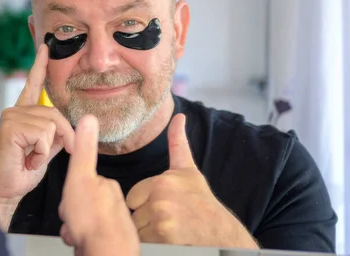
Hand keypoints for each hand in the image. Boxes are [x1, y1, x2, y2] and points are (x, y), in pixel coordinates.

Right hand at [0, 44, 75, 230]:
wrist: (5, 191)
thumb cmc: (22, 172)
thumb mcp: (46, 149)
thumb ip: (56, 133)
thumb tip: (74, 126)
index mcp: (22, 113)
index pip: (33, 84)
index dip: (39, 65)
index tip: (44, 47)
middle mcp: (15, 110)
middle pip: (56, 113)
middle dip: (63, 136)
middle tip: (49, 156)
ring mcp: (11, 116)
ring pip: (52, 124)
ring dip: (48, 149)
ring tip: (31, 159)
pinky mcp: (10, 126)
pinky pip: (44, 134)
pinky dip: (42, 153)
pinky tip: (27, 159)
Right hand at [59, 115, 138, 255]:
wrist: (104, 253)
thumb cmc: (91, 220)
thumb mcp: (80, 177)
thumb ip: (85, 150)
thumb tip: (89, 118)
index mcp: (107, 186)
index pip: (82, 184)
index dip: (71, 193)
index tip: (71, 201)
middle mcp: (114, 205)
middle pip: (82, 204)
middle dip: (72, 213)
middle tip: (73, 219)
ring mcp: (114, 225)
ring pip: (84, 223)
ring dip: (74, 229)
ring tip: (76, 234)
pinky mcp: (111, 244)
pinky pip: (89, 239)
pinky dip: (81, 242)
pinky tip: (81, 244)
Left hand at [126, 114, 257, 247]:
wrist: (223, 238)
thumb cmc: (203, 206)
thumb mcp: (189, 172)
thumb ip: (178, 144)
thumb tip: (178, 115)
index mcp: (164, 180)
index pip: (133, 197)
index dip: (146, 205)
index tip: (168, 206)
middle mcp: (162, 197)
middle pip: (133, 213)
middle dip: (146, 219)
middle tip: (170, 220)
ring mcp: (162, 218)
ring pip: (136, 229)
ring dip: (149, 233)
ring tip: (171, 231)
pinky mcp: (163, 237)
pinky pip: (143, 242)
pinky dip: (153, 245)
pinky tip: (170, 241)